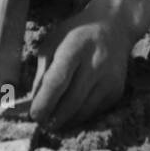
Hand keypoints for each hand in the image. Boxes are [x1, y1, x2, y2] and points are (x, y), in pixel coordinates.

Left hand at [30, 8, 132, 129]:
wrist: (113, 26)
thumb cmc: (76, 35)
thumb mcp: (53, 43)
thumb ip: (43, 72)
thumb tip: (32, 102)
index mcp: (75, 47)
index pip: (58, 80)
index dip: (44, 101)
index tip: (34, 115)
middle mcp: (96, 63)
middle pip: (72, 100)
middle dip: (54, 117)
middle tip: (41, 124)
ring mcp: (109, 78)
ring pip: (84, 110)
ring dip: (66, 120)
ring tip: (53, 122)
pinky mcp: (116, 90)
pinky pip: (95, 111)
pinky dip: (80, 115)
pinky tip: (71, 112)